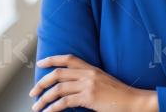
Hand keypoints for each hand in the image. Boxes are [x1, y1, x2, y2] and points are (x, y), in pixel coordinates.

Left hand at [29, 54, 156, 111]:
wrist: (133, 100)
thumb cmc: (119, 94)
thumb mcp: (103, 81)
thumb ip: (88, 80)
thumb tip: (71, 86)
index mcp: (92, 68)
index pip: (69, 58)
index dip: (52, 59)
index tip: (40, 63)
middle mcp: (89, 74)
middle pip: (58, 73)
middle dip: (42, 82)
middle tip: (33, 92)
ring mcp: (88, 85)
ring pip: (58, 88)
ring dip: (44, 98)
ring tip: (36, 106)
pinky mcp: (89, 97)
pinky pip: (64, 102)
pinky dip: (52, 108)